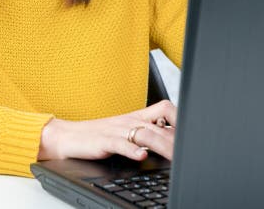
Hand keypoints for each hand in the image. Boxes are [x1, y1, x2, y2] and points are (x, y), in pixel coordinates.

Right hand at [37, 100, 176, 161]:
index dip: (182, 118)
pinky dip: (132, 150)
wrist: (69, 137)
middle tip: (190, 149)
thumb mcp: (126, 132)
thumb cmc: (99, 136)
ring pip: (145, 133)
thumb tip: (172, 143)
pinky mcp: (104, 141)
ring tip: (174, 156)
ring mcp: (117, 130)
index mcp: (137, 117)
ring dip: (161, 145)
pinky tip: (141, 155)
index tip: (194, 132)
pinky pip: (120, 143)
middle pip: (161, 123)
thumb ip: (147, 134)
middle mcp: (130, 121)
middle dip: (177, 137)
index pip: (165, 109)